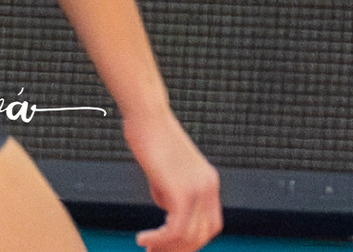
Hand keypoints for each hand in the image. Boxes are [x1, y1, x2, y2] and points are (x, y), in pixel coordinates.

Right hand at [125, 105, 223, 251]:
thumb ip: (170, 194)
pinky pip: (175, 230)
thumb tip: (167, 213)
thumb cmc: (150, 136)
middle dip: (179, 249)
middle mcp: (209, 187)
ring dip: (167, 247)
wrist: (147, 114)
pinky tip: (142, 239)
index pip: (210, 225)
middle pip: (203, 235)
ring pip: (190, 236)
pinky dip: (158, 240)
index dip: (191, 241)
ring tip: (148, 248)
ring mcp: (198, 189)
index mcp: (209, 182)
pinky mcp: (181, 191)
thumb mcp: (165, 172)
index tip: (169, 247)